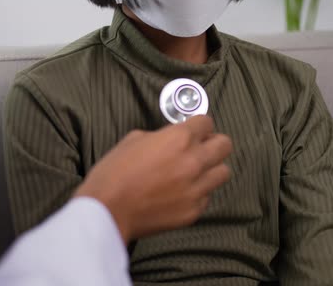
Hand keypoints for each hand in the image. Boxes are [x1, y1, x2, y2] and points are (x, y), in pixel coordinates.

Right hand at [74, 116, 231, 242]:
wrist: (108, 210)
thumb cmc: (114, 174)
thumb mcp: (133, 140)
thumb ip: (160, 136)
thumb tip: (169, 139)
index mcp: (179, 139)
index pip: (207, 123)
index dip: (198, 126)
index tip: (195, 130)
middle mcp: (194, 162)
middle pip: (225, 145)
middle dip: (214, 143)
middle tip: (202, 148)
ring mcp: (197, 188)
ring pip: (223, 172)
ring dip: (211, 169)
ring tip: (195, 172)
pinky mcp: (194, 210)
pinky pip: (207, 196)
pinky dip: (199, 192)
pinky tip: (182, 192)